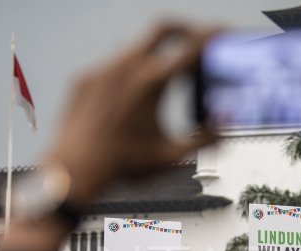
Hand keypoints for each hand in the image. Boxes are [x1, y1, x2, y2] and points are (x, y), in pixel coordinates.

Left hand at [49, 23, 217, 209]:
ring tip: (164, 80)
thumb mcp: (172, 156)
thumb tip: (226, 122)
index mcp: (153, 83)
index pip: (192, 47)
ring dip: (155, 56)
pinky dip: (129, 74)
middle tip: (197, 37)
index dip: (212, 36)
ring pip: (136, 48)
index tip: (223, 33)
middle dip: (185, 28)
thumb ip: (206, 138)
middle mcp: (128, 68)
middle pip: (163, 28)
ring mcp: (104, 70)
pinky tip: (131, 100)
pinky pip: (113, 67)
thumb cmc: (121, 167)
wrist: (74, 172)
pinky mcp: (86, 78)